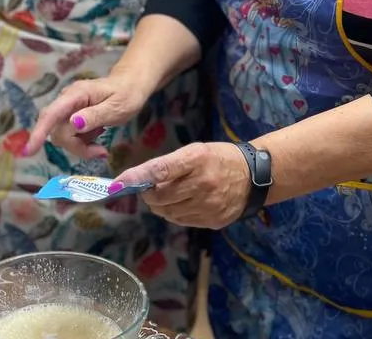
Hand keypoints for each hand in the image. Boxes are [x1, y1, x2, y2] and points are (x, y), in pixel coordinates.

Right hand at [24, 75, 150, 159]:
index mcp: (76, 95)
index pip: (51, 114)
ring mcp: (67, 109)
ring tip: (101, 143)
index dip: (39, 133)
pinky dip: (82, 143)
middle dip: (76, 146)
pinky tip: (97, 136)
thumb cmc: (126, 94)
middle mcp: (67, 101)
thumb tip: (73, 123)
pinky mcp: (70, 117)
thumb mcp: (117, 107)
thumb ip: (95, 116)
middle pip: (57, 131)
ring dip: (80, 146)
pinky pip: (69, 136)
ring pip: (63, 137)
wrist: (130, 86)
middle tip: (100, 151)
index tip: (29, 151)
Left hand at [111, 142, 250, 228]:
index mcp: (197, 159)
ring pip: (167, 212)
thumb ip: (169, 166)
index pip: (159, 170)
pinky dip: (175, 213)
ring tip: (170, 194)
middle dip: (148, 193)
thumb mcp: (196, 151)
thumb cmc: (219, 159)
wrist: (254, 177)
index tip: (117, 183)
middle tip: (151, 187)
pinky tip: (183, 203)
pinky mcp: (213, 221)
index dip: (136, 177)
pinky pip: (181, 221)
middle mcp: (203, 183)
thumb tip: (141, 182)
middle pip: (160, 196)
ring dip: (161, 205)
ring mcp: (209, 205)